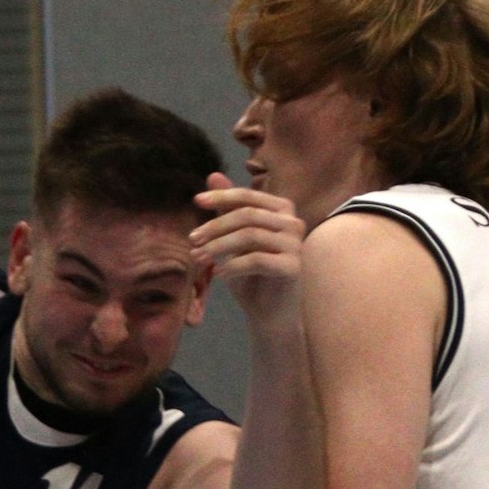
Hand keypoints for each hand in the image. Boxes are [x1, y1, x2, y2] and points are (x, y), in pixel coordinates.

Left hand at [191, 173, 304, 325]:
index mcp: (282, 210)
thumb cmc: (251, 275)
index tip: (196, 201)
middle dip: (215, 226)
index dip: (221, 197)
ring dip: (218, 247)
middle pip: (247, 215)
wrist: (270, 313)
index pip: (248, 197)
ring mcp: (296, 245)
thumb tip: (212, 175)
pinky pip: (256, 260)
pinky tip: (218, 275)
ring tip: (198, 258)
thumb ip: (227, 209)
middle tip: (192, 240)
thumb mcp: (234, 239)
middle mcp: (294, 223)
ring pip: (249, 236)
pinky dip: (233, 266)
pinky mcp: (293, 267)